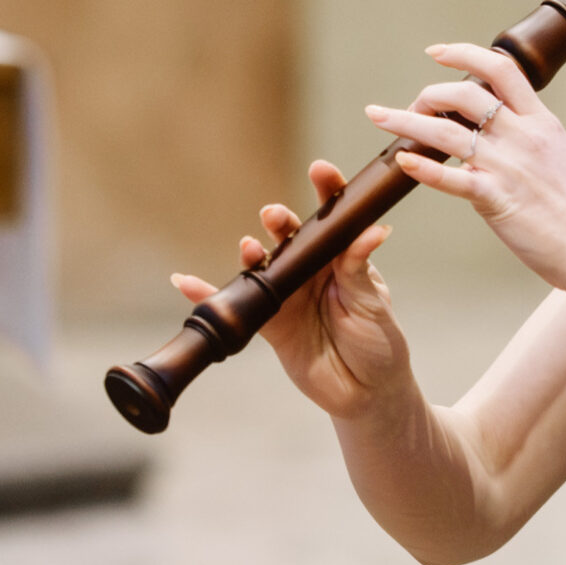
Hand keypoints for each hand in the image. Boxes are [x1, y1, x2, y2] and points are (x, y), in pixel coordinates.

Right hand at [171, 160, 412, 422]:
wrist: (366, 393)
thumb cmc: (379, 343)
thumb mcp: (373, 303)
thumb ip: (361, 269)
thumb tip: (372, 231)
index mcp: (343, 258)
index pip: (334, 218)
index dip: (326, 192)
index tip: (320, 171)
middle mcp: (312, 270)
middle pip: (292, 237)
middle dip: (282, 222)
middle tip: (276, 216)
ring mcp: (288, 294)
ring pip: (264, 265)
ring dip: (253, 251)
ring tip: (249, 246)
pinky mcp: (270, 322)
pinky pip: (236, 305)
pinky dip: (209, 294)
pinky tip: (186, 282)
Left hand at [366, 43, 565, 295]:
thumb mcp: (556, 157)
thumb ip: (524, 138)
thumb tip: (485, 132)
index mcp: (541, 122)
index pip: (502, 69)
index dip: (464, 54)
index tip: (435, 52)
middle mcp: (524, 136)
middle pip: (465, 93)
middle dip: (429, 94)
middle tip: (412, 106)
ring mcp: (510, 166)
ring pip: (447, 132)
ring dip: (406, 120)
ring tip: (379, 115)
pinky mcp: (497, 199)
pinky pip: (451, 178)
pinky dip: (423, 167)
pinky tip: (402, 161)